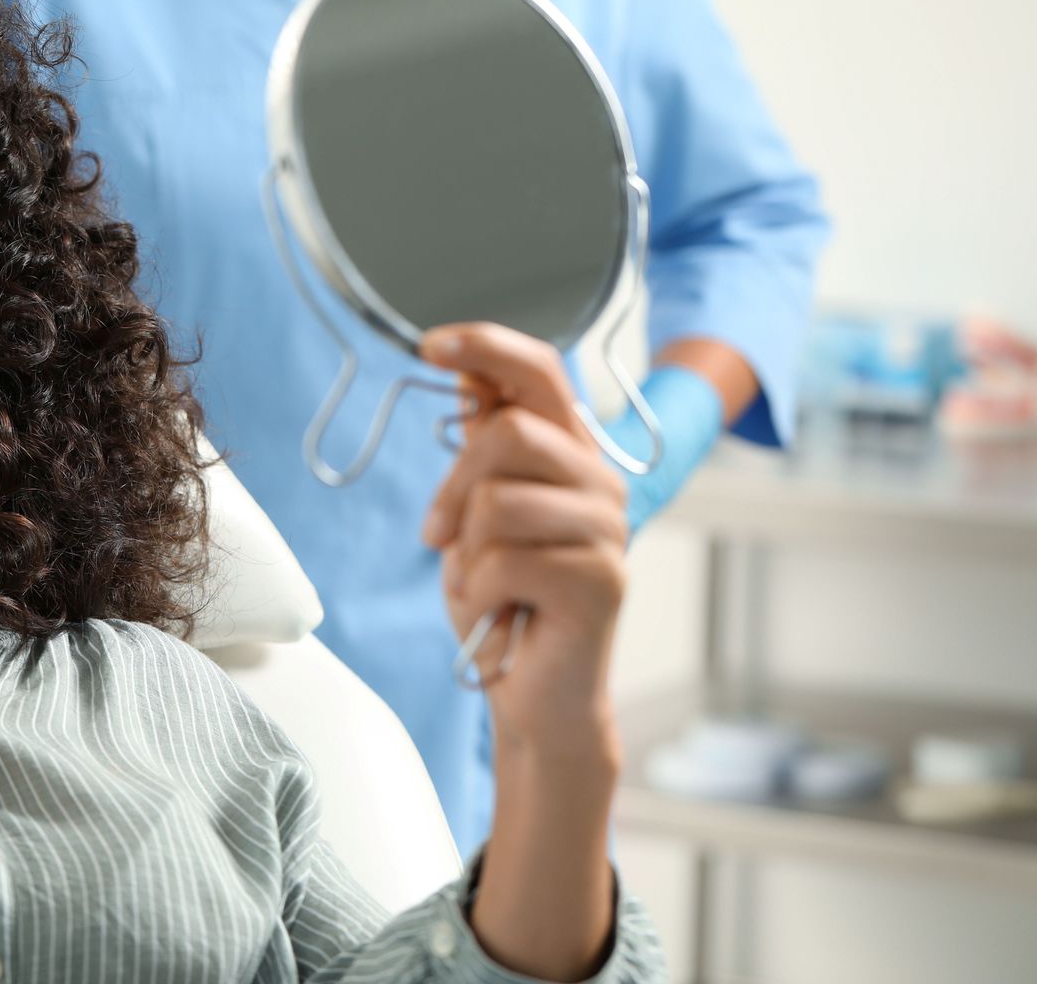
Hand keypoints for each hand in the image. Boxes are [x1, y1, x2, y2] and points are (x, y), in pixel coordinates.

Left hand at [419, 322, 628, 760]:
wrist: (533, 693)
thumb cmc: (506, 602)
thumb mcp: (480, 512)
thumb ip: (484, 447)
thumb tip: (468, 369)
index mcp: (570, 455)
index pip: (538, 372)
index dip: (486, 347)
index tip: (430, 344)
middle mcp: (598, 481)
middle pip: (507, 433)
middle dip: (452, 488)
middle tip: (438, 537)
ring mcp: (606, 528)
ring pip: (497, 501)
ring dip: (467, 553)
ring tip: (486, 584)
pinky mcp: (600, 577)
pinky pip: (503, 562)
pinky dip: (481, 593)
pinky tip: (505, 612)